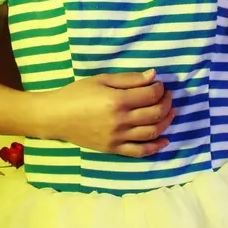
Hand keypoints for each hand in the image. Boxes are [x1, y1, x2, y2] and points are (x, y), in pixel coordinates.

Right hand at [51, 68, 175, 157]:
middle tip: (168, 96)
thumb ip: (129, 79)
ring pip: (151, 132)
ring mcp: (118, 138)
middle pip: (154, 113)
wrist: (56, 116)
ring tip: (171, 113)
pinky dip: (155, 146)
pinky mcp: (114, 149)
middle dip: (166, 103)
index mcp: (117, 100)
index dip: (160, 89)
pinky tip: (164, 140)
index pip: (150, 96)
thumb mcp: (102, 79)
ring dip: (166, 122)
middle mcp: (120, 121)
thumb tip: (153, 76)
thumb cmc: (77, 93)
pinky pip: (140, 151)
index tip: (160, 84)